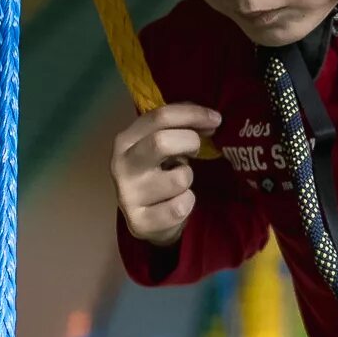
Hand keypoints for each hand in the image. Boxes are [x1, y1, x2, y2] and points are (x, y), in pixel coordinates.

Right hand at [113, 103, 220, 247]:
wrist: (145, 219)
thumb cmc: (158, 173)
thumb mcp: (161, 144)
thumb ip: (179, 126)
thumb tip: (209, 117)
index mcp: (126, 140)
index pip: (159, 117)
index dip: (192, 114)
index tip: (215, 119)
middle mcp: (122, 165)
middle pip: (161, 143)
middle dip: (189, 143)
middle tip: (196, 150)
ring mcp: (128, 195)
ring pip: (179, 178)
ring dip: (188, 178)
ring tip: (178, 182)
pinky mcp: (140, 222)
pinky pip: (181, 206)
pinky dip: (187, 202)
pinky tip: (177, 202)